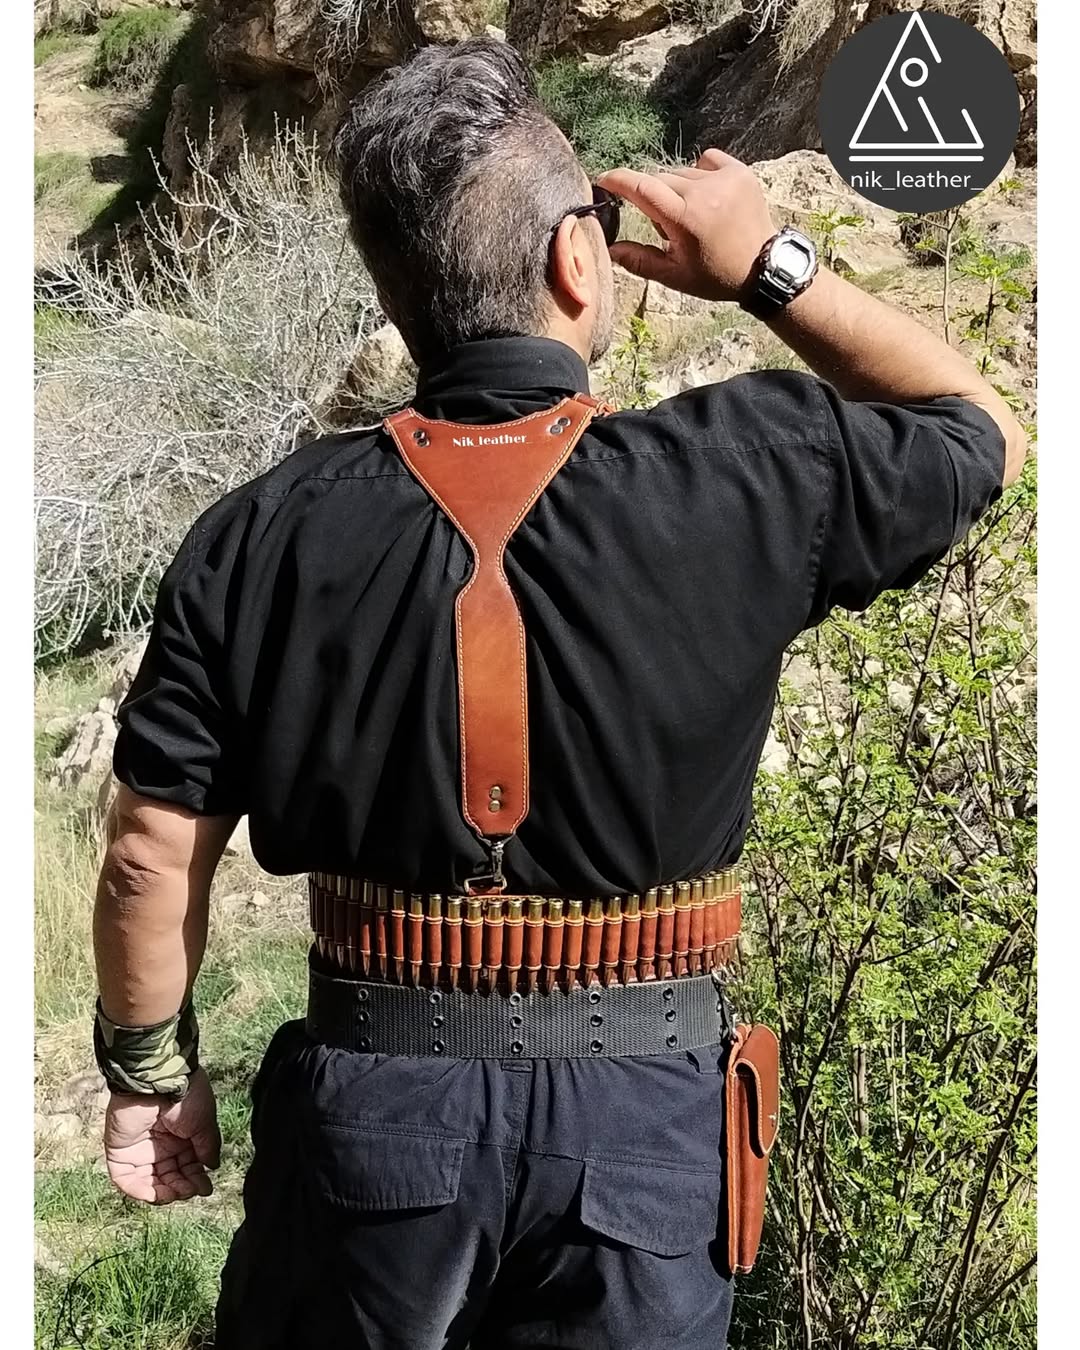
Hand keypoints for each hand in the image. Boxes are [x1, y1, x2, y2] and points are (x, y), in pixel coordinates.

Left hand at [103, 1067, 221, 1203]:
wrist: (159, 1082)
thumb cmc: (187, 1097)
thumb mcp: (205, 1123)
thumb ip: (207, 1147)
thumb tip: (212, 1167)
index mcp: (182, 1137)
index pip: (188, 1167)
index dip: (196, 1180)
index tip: (205, 1188)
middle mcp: (161, 1145)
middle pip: (170, 1177)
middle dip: (182, 1187)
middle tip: (191, 1190)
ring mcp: (140, 1150)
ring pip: (149, 1182)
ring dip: (163, 1193)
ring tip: (176, 1193)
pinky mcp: (120, 1153)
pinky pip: (126, 1179)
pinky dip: (138, 1191)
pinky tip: (155, 1193)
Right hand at [597, 149, 776, 302]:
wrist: (762, 267)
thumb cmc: (715, 275)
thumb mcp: (674, 276)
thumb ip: (638, 261)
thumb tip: (610, 248)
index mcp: (684, 219)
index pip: (642, 188)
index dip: (618, 180)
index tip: (604, 180)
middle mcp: (703, 193)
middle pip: (659, 180)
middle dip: (654, 198)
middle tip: (667, 225)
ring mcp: (724, 179)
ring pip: (681, 173)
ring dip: (677, 189)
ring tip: (693, 216)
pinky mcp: (739, 171)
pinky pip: (706, 160)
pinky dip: (699, 174)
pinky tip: (708, 197)